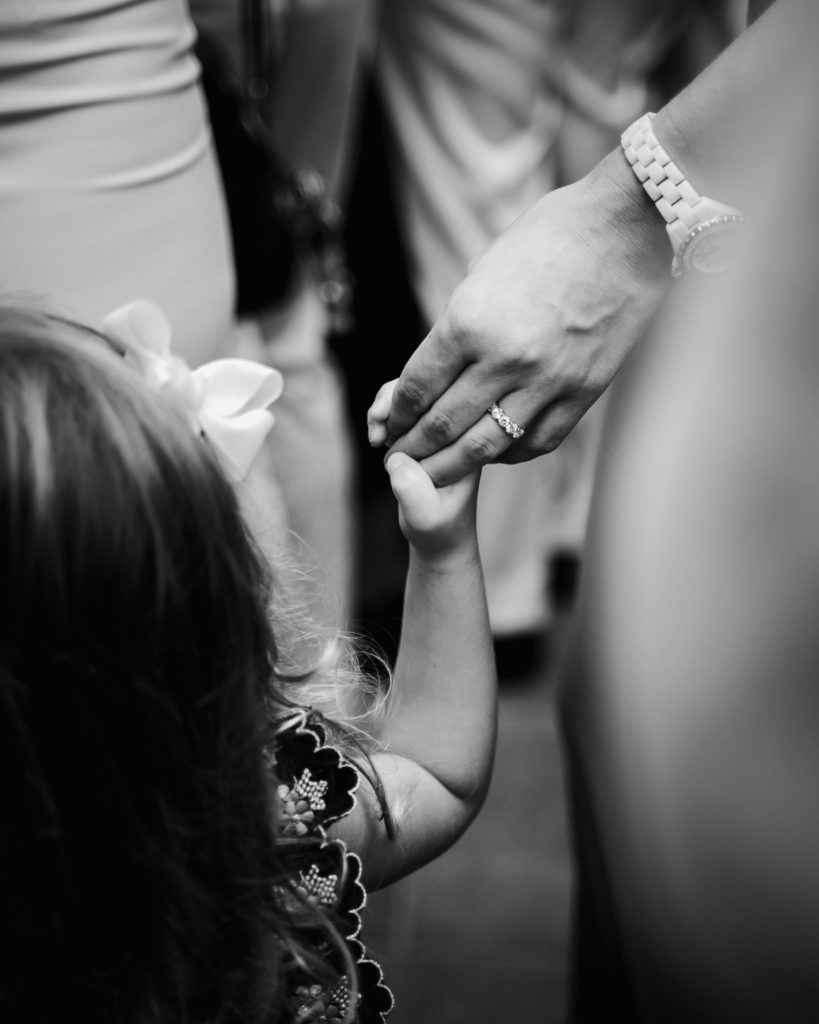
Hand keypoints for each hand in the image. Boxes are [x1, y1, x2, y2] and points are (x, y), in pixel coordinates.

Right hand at [370, 380, 479, 557]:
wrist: (439, 532)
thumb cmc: (437, 524)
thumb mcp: (424, 515)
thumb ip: (412, 490)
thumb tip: (395, 459)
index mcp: (473, 439)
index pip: (449, 398)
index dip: (409, 407)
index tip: (385, 439)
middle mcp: (463, 423)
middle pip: (432, 382)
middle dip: (396, 400)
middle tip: (377, 432)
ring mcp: (445, 422)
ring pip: (415, 388)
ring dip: (387, 404)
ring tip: (375, 434)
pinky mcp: (427, 424)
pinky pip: (404, 403)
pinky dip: (384, 413)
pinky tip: (376, 436)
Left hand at [383, 150, 667, 484]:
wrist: (628, 223)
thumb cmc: (550, 234)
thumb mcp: (483, 272)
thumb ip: (458, 327)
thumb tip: (434, 373)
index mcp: (468, 321)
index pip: (416, 388)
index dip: (395, 414)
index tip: (387, 426)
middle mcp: (503, 358)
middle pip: (442, 425)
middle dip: (413, 448)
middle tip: (400, 459)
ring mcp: (547, 380)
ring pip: (485, 447)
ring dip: (451, 466)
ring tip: (435, 473)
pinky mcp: (584, 392)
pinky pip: (536, 443)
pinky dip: (509, 455)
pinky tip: (495, 454)